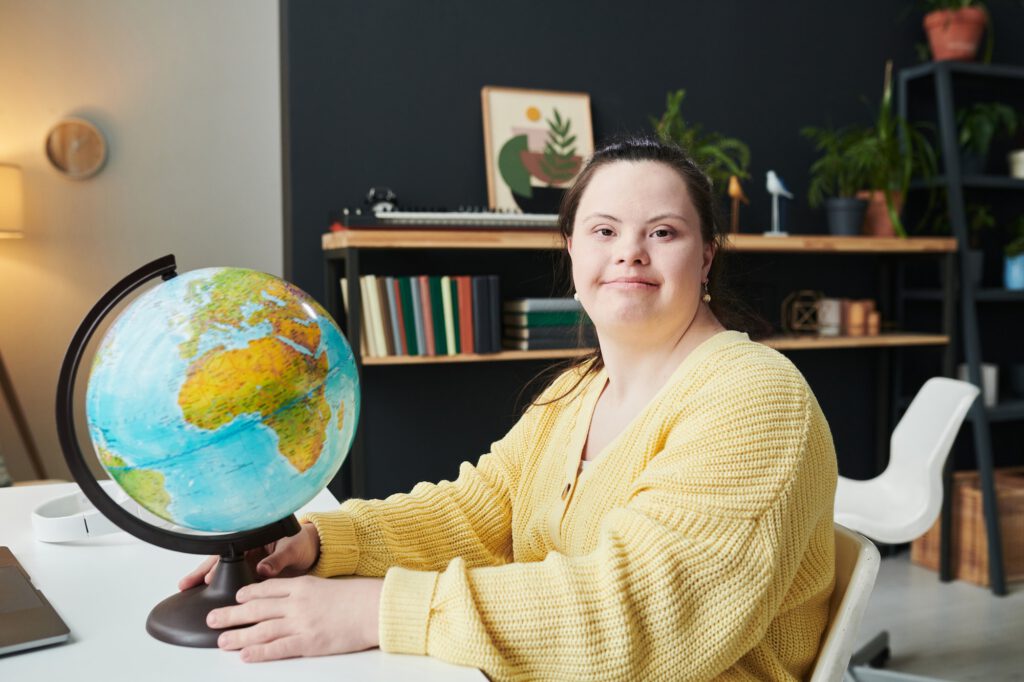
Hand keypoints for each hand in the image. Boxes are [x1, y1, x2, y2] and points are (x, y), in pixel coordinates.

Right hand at [177, 522, 320, 590]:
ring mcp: (249, 565)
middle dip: (201, 573)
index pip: (228, 550)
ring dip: (208, 583)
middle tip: (184, 585)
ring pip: (224, 573)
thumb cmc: (303, 543)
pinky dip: (224, 590)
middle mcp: (248, 552)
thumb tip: (264, 567)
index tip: (206, 576)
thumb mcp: (292, 547)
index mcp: (253, 539)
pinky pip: (236, 583)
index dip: (215, 563)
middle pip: (219, 562)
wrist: (314, 550)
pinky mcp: (254, 577)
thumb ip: (278, 558)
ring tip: (189, 593)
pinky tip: (214, 600)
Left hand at [208, 575, 383, 661]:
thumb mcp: (328, 586)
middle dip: (231, 614)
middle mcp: (297, 604)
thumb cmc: (357, 598)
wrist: (375, 608)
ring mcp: (301, 623)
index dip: (247, 593)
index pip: (267, 588)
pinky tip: (246, 655)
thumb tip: (290, 599)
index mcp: (303, 586)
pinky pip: (278, 648)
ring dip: (238, 635)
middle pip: (256, 608)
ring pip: (262, 629)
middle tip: (213, 619)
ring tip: (222, 641)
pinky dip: (259, 652)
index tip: (235, 597)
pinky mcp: (309, 642)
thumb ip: (307, 592)